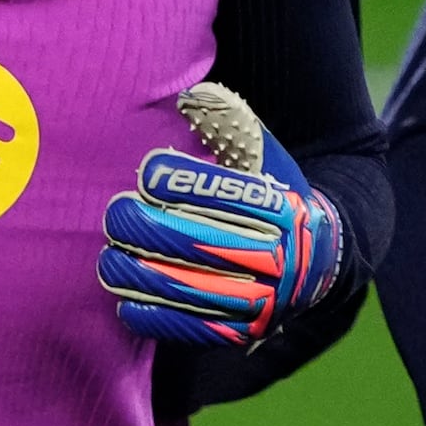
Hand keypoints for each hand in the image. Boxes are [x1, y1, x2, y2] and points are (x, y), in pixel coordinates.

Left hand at [99, 118, 339, 350]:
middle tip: (115, 213)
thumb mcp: (265, 159)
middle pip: (201, 242)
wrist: (317, 261)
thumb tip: (194, 93)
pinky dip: (152, 313)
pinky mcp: (241, 332)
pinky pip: (189, 328)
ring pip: (189, 287)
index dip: (184, 183)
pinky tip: (124, 297)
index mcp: (286, 210)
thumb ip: (233, 127)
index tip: (147, 172)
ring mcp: (262, 300)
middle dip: (148, 227)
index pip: (231, 195)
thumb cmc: (271, 198)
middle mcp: (280, 258)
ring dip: (138, 271)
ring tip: (109, 255)